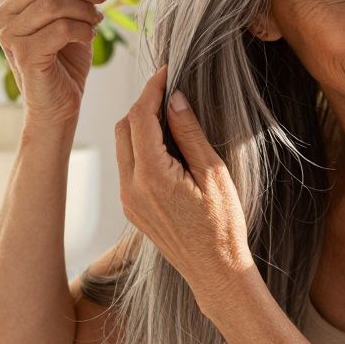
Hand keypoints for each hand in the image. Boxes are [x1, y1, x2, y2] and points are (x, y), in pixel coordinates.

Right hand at [0, 0, 110, 124]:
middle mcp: (3, 15)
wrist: (59, 103)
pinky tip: (87, 37)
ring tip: (95, 21)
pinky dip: (81, 29)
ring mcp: (10, 36)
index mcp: (12, 0)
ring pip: (52, 4)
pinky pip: (59, 28)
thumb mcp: (70, 15)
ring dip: (83, 9)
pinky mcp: (24, 55)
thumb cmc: (64, 59)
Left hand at [114, 64, 254, 311]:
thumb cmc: (222, 225)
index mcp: (152, 176)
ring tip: (171, 117)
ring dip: (140, 125)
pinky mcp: (131, 208)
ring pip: (122, 146)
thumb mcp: (213, 173)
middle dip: (143, 105)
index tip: (166, 71)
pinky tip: (167, 146)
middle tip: (170, 93)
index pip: (140, 117)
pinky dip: (140, 147)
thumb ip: (189, 134)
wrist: (214, 271)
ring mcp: (128, 200)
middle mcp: (131, 188)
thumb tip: (175, 99)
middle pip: (124, 127)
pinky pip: (128, 166)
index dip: (151, 89)